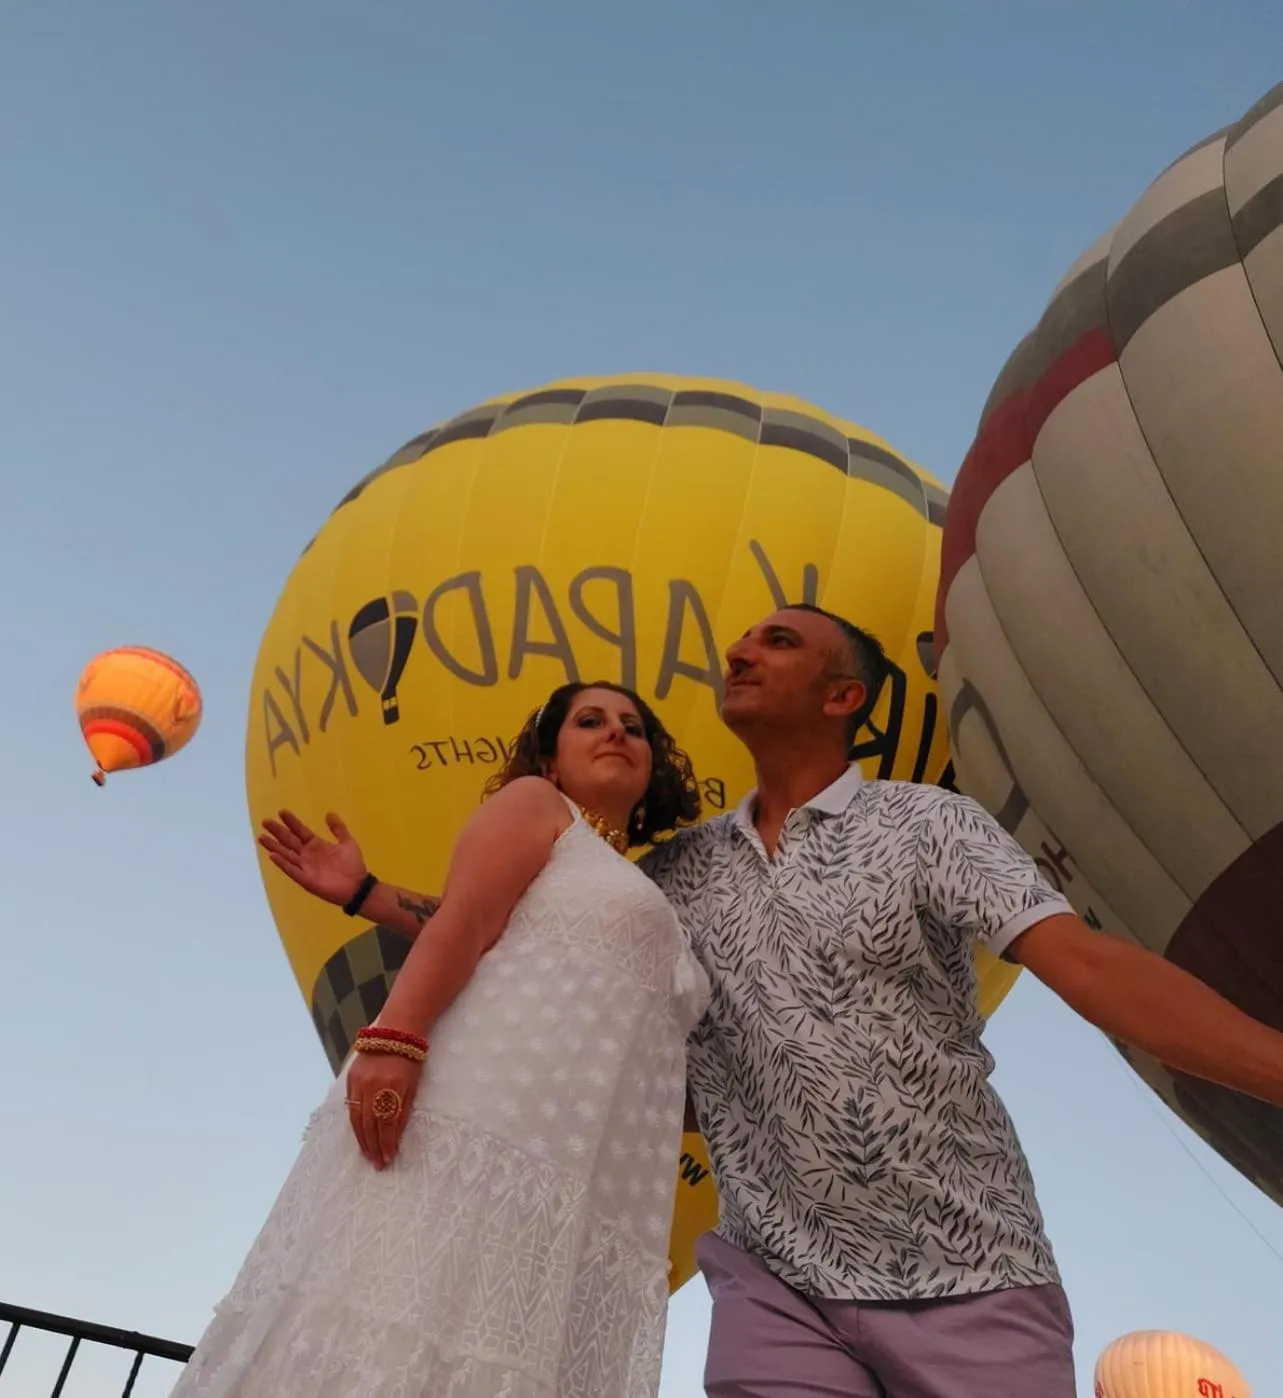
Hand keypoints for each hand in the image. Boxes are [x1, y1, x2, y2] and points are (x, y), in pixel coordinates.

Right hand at [258, 809, 367, 905]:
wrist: (357, 886)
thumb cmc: (352, 865)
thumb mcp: (347, 842)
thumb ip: (338, 828)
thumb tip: (329, 813)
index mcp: (316, 845)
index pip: (300, 831)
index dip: (292, 822)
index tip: (281, 811)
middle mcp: (307, 855)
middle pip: (289, 841)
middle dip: (278, 831)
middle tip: (265, 821)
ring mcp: (305, 867)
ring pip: (286, 854)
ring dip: (274, 846)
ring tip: (261, 837)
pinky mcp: (305, 879)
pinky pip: (292, 870)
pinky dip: (282, 863)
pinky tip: (273, 855)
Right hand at [344, 1047, 424, 1168]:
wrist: (395, 1032)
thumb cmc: (410, 1060)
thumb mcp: (413, 1086)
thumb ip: (403, 1111)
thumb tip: (395, 1138)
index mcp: (392, 1088)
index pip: (386, 1124)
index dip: (386, 1143)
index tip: (388, 1158)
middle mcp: (373, 1086)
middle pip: (369, 1124)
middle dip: (373, 1146)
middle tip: (376, 1163)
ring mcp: (359, 1082)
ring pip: (356, 1118)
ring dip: (361, 1139)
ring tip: (367, 1154)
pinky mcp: (351, 1078)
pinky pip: (350, 1106)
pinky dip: (353, 1122)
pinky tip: (358, 1134)